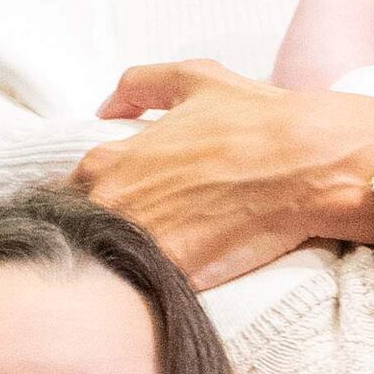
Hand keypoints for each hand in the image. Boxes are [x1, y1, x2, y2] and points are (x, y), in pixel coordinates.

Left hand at [77, 63, 373, 294]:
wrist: (310, 164)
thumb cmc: (255, 118)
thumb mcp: (193, 79)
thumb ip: (138, 85)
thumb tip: (106, 107)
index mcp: (106, 165)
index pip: (64, 197)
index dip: (80, 207)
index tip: (103, 213)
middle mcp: (112, 208)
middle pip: (81, 237)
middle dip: (95, 240)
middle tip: (125, 241)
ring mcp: (140, 247)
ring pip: (108, 269)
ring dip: (119, 269)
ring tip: (144, 267)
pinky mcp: (175, 279)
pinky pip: (147, 293)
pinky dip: (151, 292)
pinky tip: (166, 286)